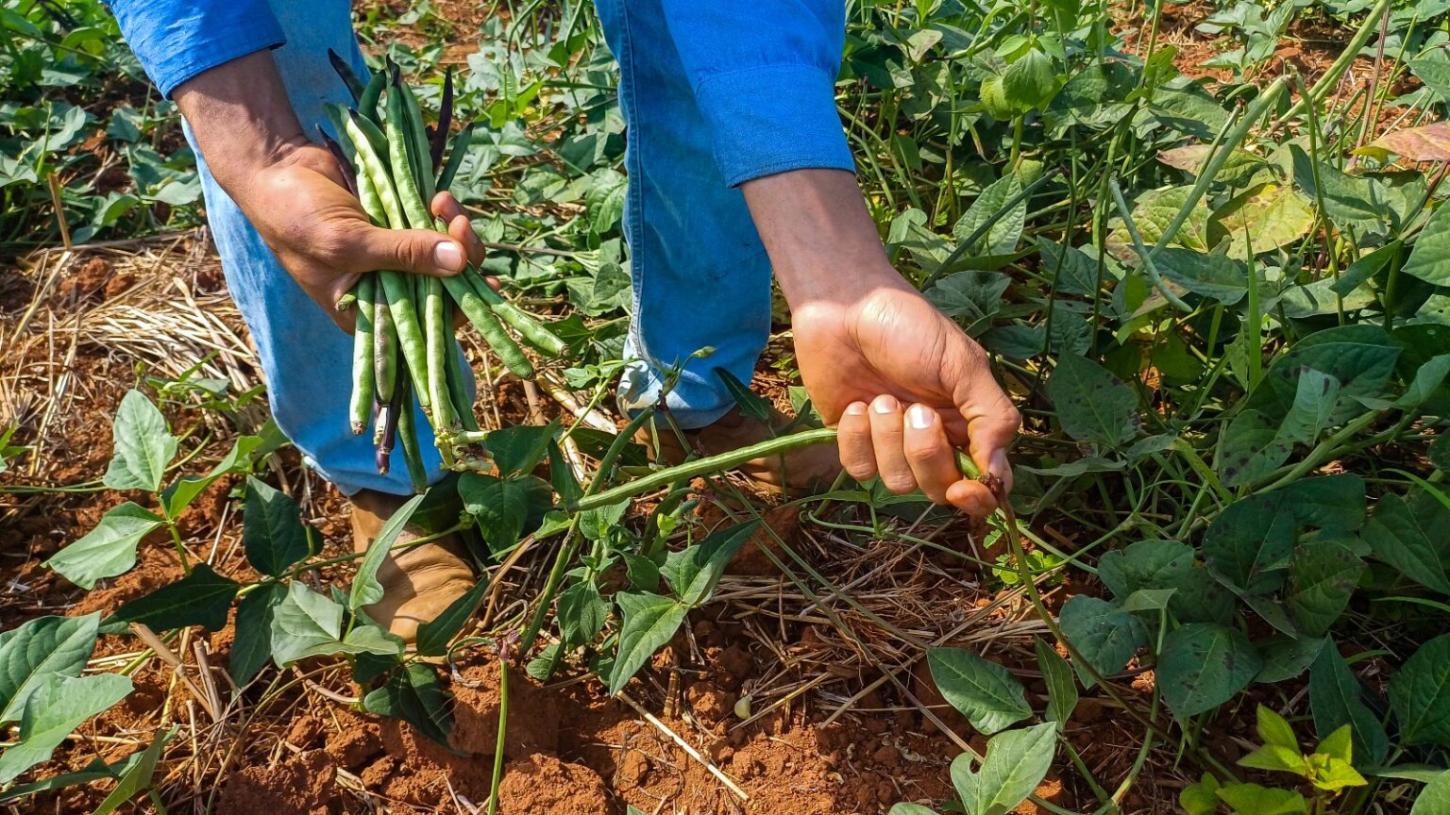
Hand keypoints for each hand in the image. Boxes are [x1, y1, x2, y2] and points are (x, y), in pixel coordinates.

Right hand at [240, 145, 484, 330]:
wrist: (277, 167)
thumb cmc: (295, 217)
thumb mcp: (347, 242)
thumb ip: (402, 253)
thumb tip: (458, 262)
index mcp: (366, 312)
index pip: (423, 324)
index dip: (456, 306)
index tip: (479, 280)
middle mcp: (385, 290)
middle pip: (443, 289)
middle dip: (462, 261)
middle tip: (462, 228)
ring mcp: (395, 256)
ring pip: (445, 256)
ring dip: (455, 233)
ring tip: (445, 205)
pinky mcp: (400, 225)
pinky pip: (435, 228)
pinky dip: (443, 216)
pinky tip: (440, 199)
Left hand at [793, 283, 1018, 514]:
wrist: (846, 305)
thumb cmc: (910, 325)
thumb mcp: (963, 364)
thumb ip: (991, 416)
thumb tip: (1000, 472)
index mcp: (968, 423)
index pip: (986, 481)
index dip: (978, 497)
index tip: (963, 490)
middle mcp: (932, 440)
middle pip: (939, 488)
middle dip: (926, 454)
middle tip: (916, 410)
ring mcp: (891, 444)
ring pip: (898, 482)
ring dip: (889, 438)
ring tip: (881, 397)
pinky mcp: (854, 441)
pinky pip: (860, 469)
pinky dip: (858, 437)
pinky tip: (857, 405)